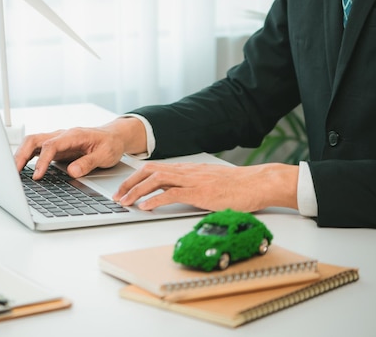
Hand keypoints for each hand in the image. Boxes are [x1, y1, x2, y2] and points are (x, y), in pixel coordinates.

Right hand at [14, 117, 147, 179]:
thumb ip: (88, 163)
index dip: (42, 161)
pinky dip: (25, 156)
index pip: (51, 145)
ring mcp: (57, 140)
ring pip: (31, 142)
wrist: (114, 137)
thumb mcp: (105, 155)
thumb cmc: (110, 144)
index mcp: (73, 135)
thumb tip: (71, 172)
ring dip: (20, 155)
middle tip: (13, 173)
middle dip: (21, 155)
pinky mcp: (55, 147)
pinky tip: (20, 168)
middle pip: (34, 140)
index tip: (37, 176)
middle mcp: (62, 135)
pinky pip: (36, 149)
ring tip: (12, 172)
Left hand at [114, 162, 298, 211]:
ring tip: (125, 202)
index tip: (124, 187)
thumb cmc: (237, 185)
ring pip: (156, 180)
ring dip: (137, 191)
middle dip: (129, 183)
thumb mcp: (209, 181)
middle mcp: (186, 171)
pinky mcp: (200, 193)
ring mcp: (192, 181)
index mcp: (187, 169)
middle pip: (149, 171)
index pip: (155, 168)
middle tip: (117, 196)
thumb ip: (193, 185)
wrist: (258, 183)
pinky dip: (155, 200)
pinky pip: (172, 194)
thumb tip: (178, 192)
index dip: (136, 177)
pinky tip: (145, 207)